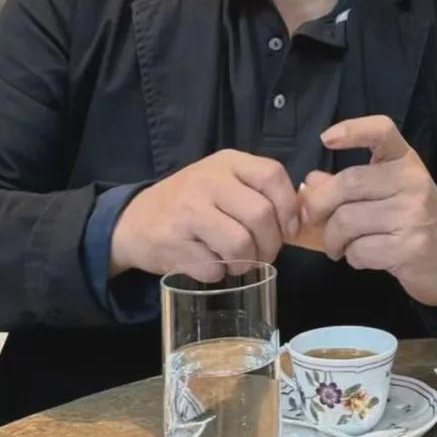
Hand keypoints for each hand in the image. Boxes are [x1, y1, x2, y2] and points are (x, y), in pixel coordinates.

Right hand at [110, 150, 300, 282]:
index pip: (272, 175)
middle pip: (261, 215)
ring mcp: (187, 211)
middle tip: (265, 255)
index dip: (289, 207)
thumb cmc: (190, 202)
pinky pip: (214, 268)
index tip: (289, 229)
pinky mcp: (173, 242)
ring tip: (237, 262)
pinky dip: (218, 274)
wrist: (134, 221)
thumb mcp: (222, 182)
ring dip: (246, 263)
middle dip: (271, 244)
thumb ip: (257, 192)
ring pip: (240, 244)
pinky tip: (208, 264)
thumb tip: (302, 219)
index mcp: (226, 162)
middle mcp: (207, 180)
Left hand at [300, 116, 436, 313]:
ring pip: (347, 220)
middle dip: (319, 205)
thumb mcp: (386, 194)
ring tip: (338, 245)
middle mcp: (413, 181)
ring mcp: (413, 214)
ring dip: (332, 238)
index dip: (352, 130)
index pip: (382, 131)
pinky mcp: (410, 247)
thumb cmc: (414, 221)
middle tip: (312, 219)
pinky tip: (360, 256)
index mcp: (406, 161)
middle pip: (348, 183)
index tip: (326, 139)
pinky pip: (359, 250)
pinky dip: (351, 257)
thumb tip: (310, 182)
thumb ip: (349, 186)